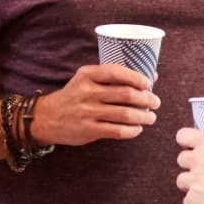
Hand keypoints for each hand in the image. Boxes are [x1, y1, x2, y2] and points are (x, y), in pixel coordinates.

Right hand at [28, 65, 158, 146]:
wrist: (47, 117)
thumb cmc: (75, 95)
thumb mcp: (87, 79)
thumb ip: (115, 76)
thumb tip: (151, 75)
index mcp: (87, 74)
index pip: (116, 72)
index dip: (137, 78)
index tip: (148, 84)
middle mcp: (87, 92)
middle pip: (126, 94)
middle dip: (147, 99)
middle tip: (156, 102)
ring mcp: (87, 112)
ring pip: (125, 114)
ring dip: (144, 117)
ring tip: (151, 117)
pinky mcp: (88, 130)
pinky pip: (117, 131)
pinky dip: (132, 130)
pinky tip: (137, 129)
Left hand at [176, 127, 203, 203]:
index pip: (183, 136)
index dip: (187, 142)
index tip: (193, 147)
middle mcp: (197, 159)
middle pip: (181, 159)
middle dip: (191, 165)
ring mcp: (193, 180)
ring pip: (181, 181)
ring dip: (192, 185)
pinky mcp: (194, 200)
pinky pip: (187, 203)